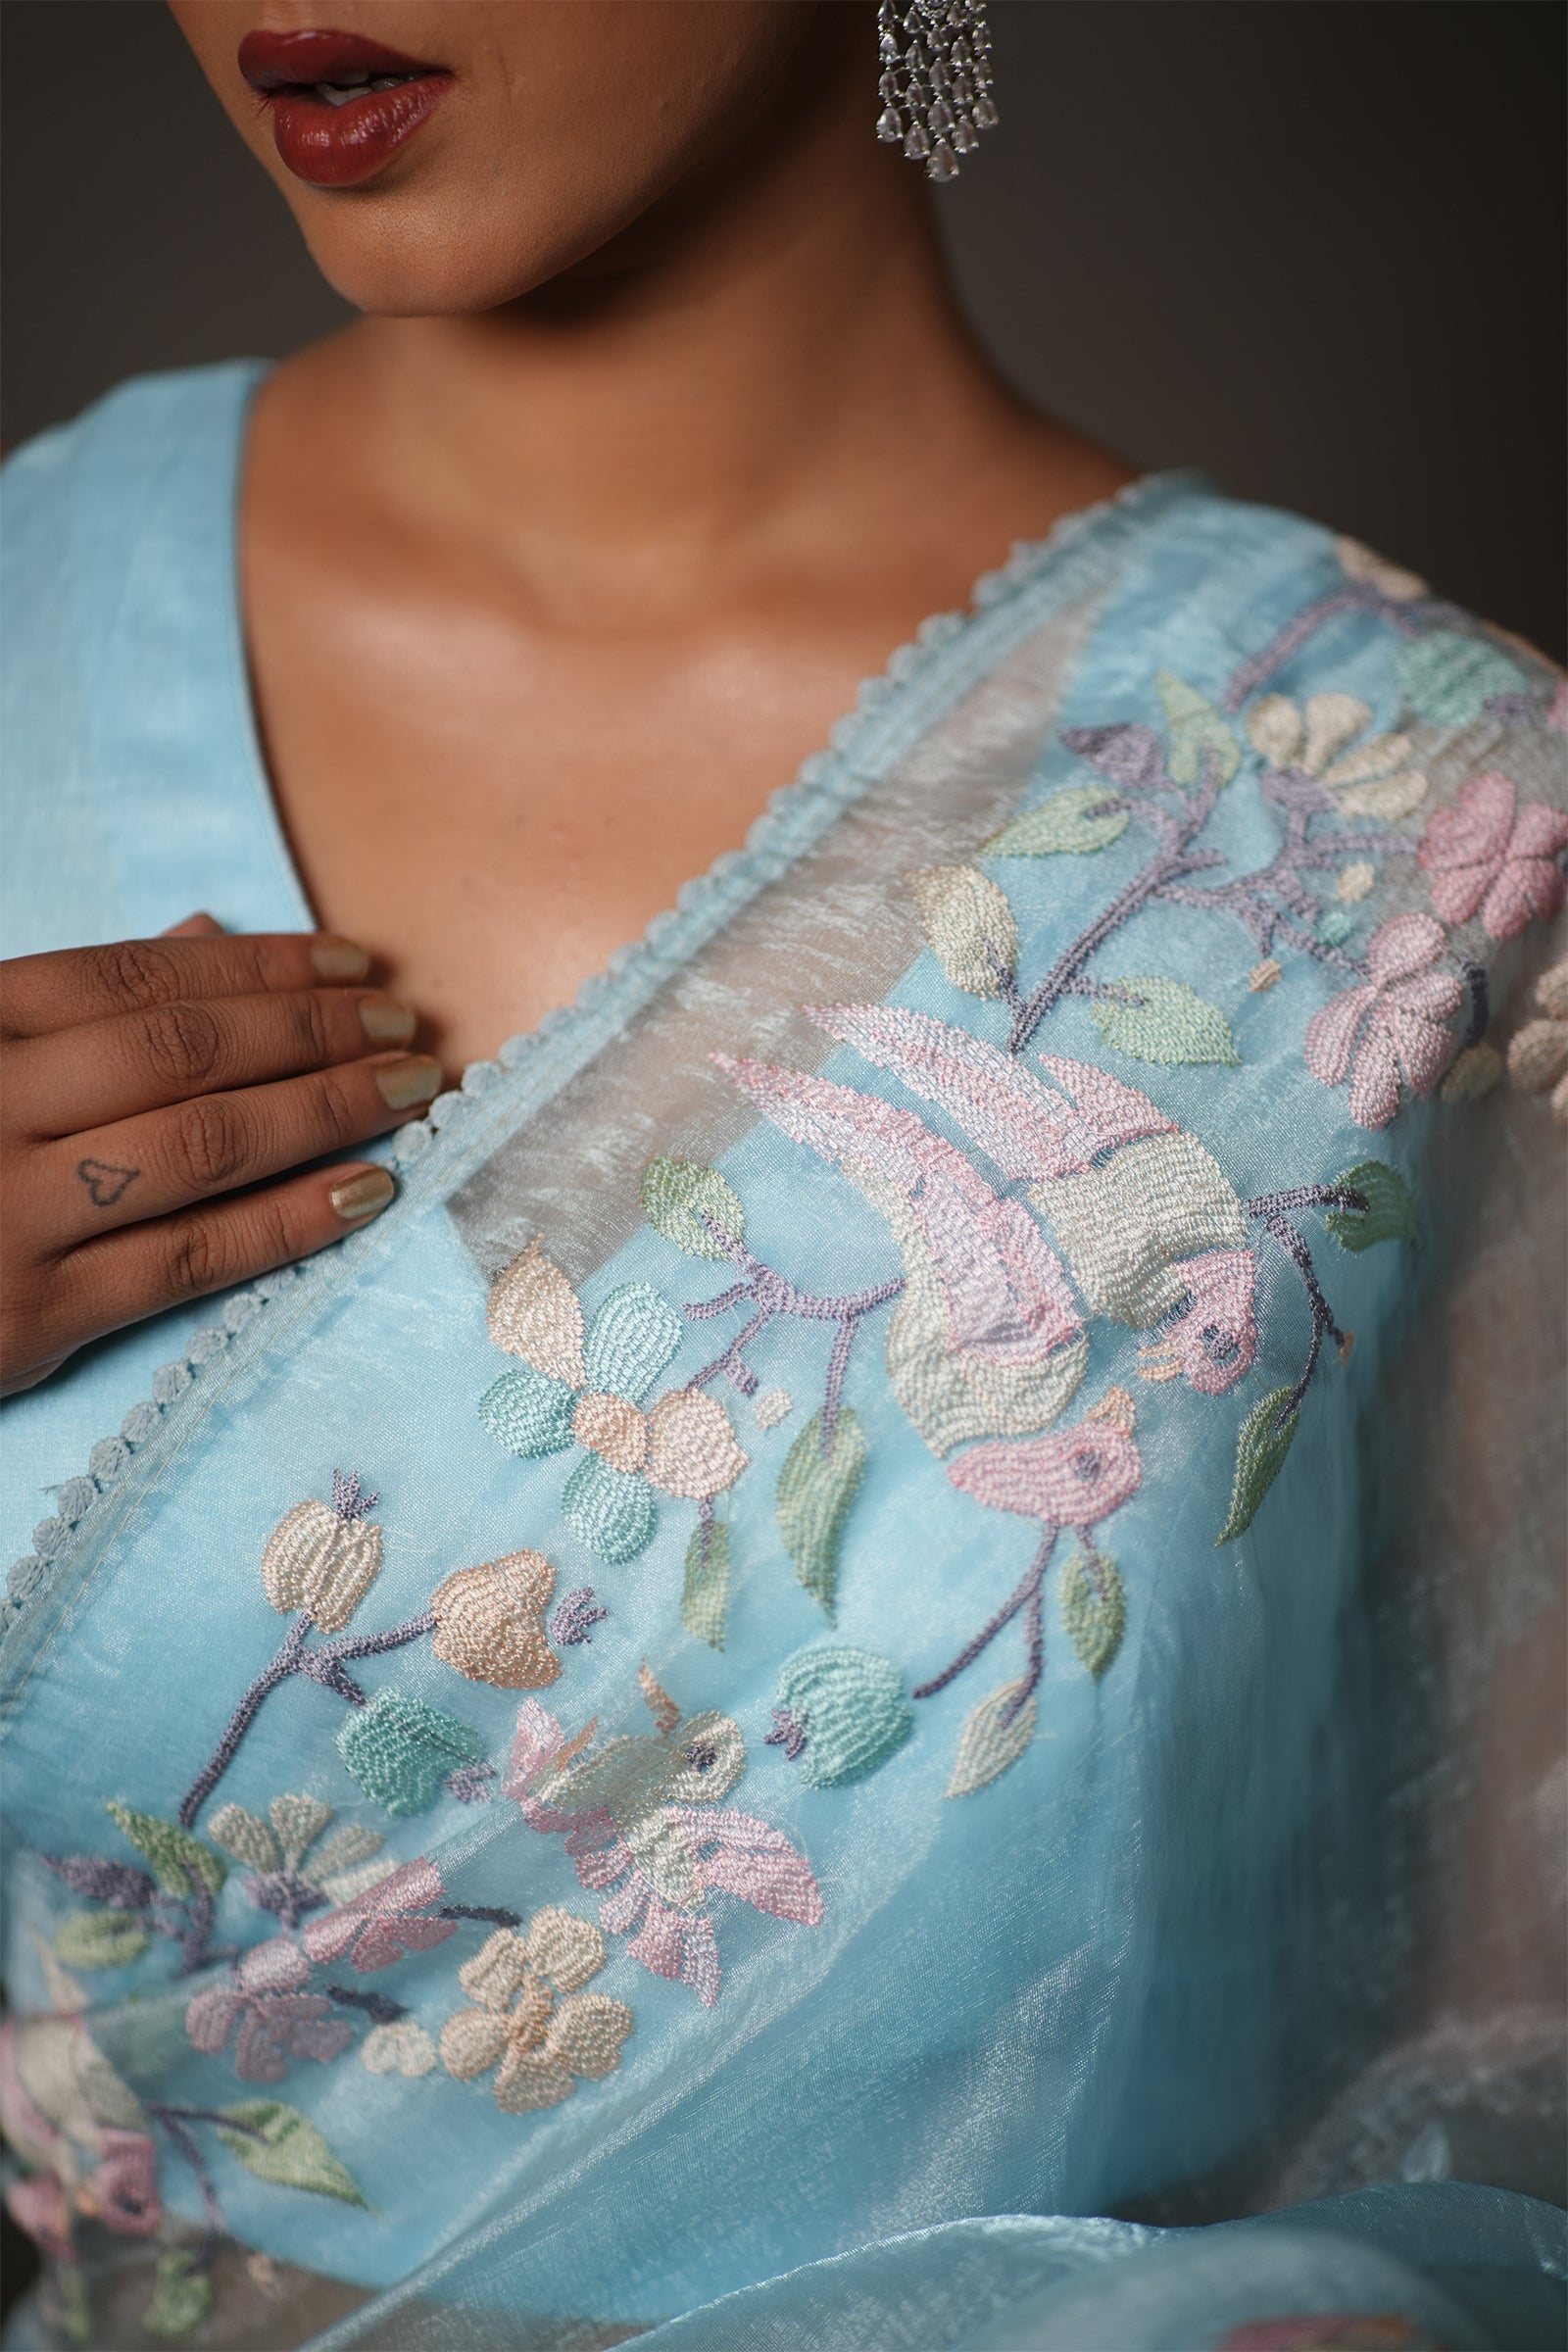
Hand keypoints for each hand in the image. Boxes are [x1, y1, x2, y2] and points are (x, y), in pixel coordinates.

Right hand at [0, 917, 439, 1395]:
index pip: (135, 979)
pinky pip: (190, 1257)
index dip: (260, 966)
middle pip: (183, 1052)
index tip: (356, 962)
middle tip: (407, 1025)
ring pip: (200, 1146)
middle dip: (312, 1031)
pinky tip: (370, 1189)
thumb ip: (71, 1002)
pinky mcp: (32, 1317)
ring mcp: (7, 1212)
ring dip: (324, 1110)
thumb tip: (202, 930)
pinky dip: (291, 1221)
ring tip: (413, 1090)